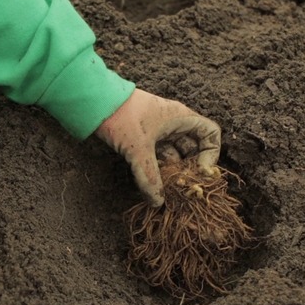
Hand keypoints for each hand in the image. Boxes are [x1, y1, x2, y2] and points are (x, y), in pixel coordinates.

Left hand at [95, 89, 220, 206]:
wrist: (94, 102)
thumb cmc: (121, 116)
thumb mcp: (138, 149)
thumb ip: (149, 176)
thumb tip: (158, 201)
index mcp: (180, 118)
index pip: (210, 134)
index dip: (210, 154)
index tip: (200, 172)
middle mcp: (173, 124)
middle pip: (192, 149)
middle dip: (189, 169)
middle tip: (183, 188)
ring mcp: (158, 132)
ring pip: (173, 155)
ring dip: (172, 172)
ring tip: (167, 191)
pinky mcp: (142, 139)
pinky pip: (157, 157)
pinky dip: (156, 170)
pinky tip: (152, 185)